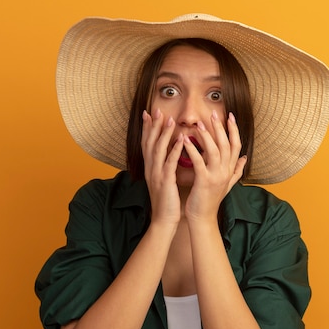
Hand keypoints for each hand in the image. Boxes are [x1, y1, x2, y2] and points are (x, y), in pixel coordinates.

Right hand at [141, 108, 182, 225]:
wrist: (164, 220)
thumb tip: (170, 154)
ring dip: (164, 133)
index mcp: (151, 168)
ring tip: (170, 119)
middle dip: (153, 125)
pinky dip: (175, 150)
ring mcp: (157, 174)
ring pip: (158, 149)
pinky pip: (169, 162)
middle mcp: (151, 169)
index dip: (147, 128)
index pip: (147, 143)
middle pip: (149, 142)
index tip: (148, 113)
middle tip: (155, 109)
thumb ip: (166, 166)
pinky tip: (182, 139)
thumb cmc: (167, 201)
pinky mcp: (165, 181)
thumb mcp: (165, 181)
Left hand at [183, 111, 246, 222]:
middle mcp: (226, 171)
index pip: (236, 145)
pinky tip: (185, 141)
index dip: (234, 130)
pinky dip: (192, 150)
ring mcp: (216, 176)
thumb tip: (245, 158)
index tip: (230, 116)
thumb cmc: (211, 199)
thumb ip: (237, 170)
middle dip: (220, 128)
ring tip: (199, 124)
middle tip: (213, 114)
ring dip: (207, 136)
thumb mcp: (227, 183)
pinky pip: (199, 162)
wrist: (203, 217)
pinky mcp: (204, 181)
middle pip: (226, 145)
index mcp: (230, 170)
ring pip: (215, 151)